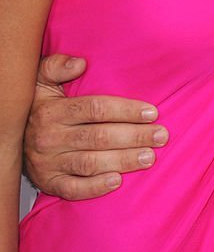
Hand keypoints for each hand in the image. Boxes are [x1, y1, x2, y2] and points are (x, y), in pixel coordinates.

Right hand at [24, 54, 167, 199]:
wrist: (10, 137)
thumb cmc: (38, 107)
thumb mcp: (40, 82)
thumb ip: (57, 67)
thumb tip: (79, 63)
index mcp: (52, 111)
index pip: (95, 109)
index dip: (125, 110)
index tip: (152, 113)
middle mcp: (50, 137)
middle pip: (99, 137)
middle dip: (134, 136)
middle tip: (161, 136)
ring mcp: (48, 163)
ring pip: (91, 163)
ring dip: (123, 160)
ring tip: (150, 157)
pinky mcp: (48, 183)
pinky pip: (73, 189)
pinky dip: (95, 187)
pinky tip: (117, 181)